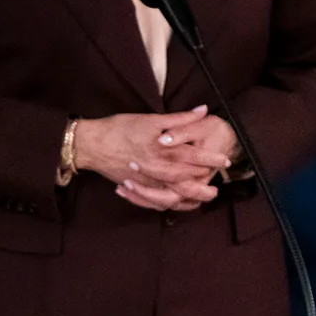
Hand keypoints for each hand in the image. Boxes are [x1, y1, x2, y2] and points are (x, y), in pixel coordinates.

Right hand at [76, 106, 226, 210]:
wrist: (91, 144)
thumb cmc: (120, 128)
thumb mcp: (151, 119)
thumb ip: (180, 118)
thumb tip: (203, 110)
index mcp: (162, 150)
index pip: (194, 156)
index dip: (212, 158)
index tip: (225, 160)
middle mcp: (157, 169)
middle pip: (188, 181)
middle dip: (206, 182)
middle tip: (219, 183)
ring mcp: (148, 182)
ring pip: (176, 196)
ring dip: (193, 197)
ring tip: (206, 195)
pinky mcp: (139, 190)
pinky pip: (158, 204)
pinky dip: (172, 205)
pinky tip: (183, 202)